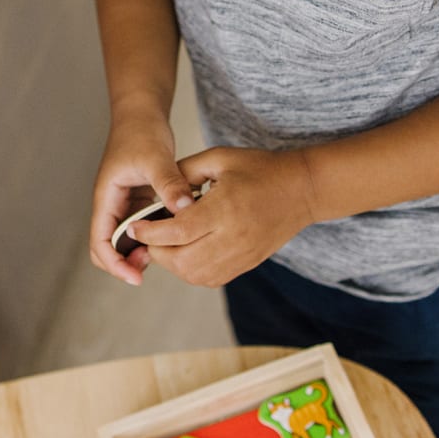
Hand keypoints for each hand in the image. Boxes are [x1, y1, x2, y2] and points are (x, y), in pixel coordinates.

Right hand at [89, 111, 195, 285]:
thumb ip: (170, 184)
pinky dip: (155, 237)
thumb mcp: (156, 157)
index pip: (100, 241)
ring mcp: (125, 204)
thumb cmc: (141, 131)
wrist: (141, 112)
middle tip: (151, 271)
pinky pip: (144, 227)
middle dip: (125, 264)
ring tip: (166, 256)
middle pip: (109, 247)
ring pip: (127, 240)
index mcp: (106, 197)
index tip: (135, 277)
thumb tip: (184, 211)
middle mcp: (112, 205)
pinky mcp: (140, 201)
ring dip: (141, 252)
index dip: (114, 264)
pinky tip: (175, 238)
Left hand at [128, 147, 316, 286]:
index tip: (134, 226)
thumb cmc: (261, 169)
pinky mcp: (246, 265)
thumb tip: (155, 186)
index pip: (177, 231)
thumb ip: (184, 171)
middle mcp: (233, 238)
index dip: (150, 232)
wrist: (303, 190)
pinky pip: (209, 279)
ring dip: (171, 263)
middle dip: (156, 250)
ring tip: (164, 243)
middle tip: (146, 235)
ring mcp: (241, 255)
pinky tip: (184, 252)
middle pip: (181, 260)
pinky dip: (189, 270)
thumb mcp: (220, 158)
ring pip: (193, 274)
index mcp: (225, 209)